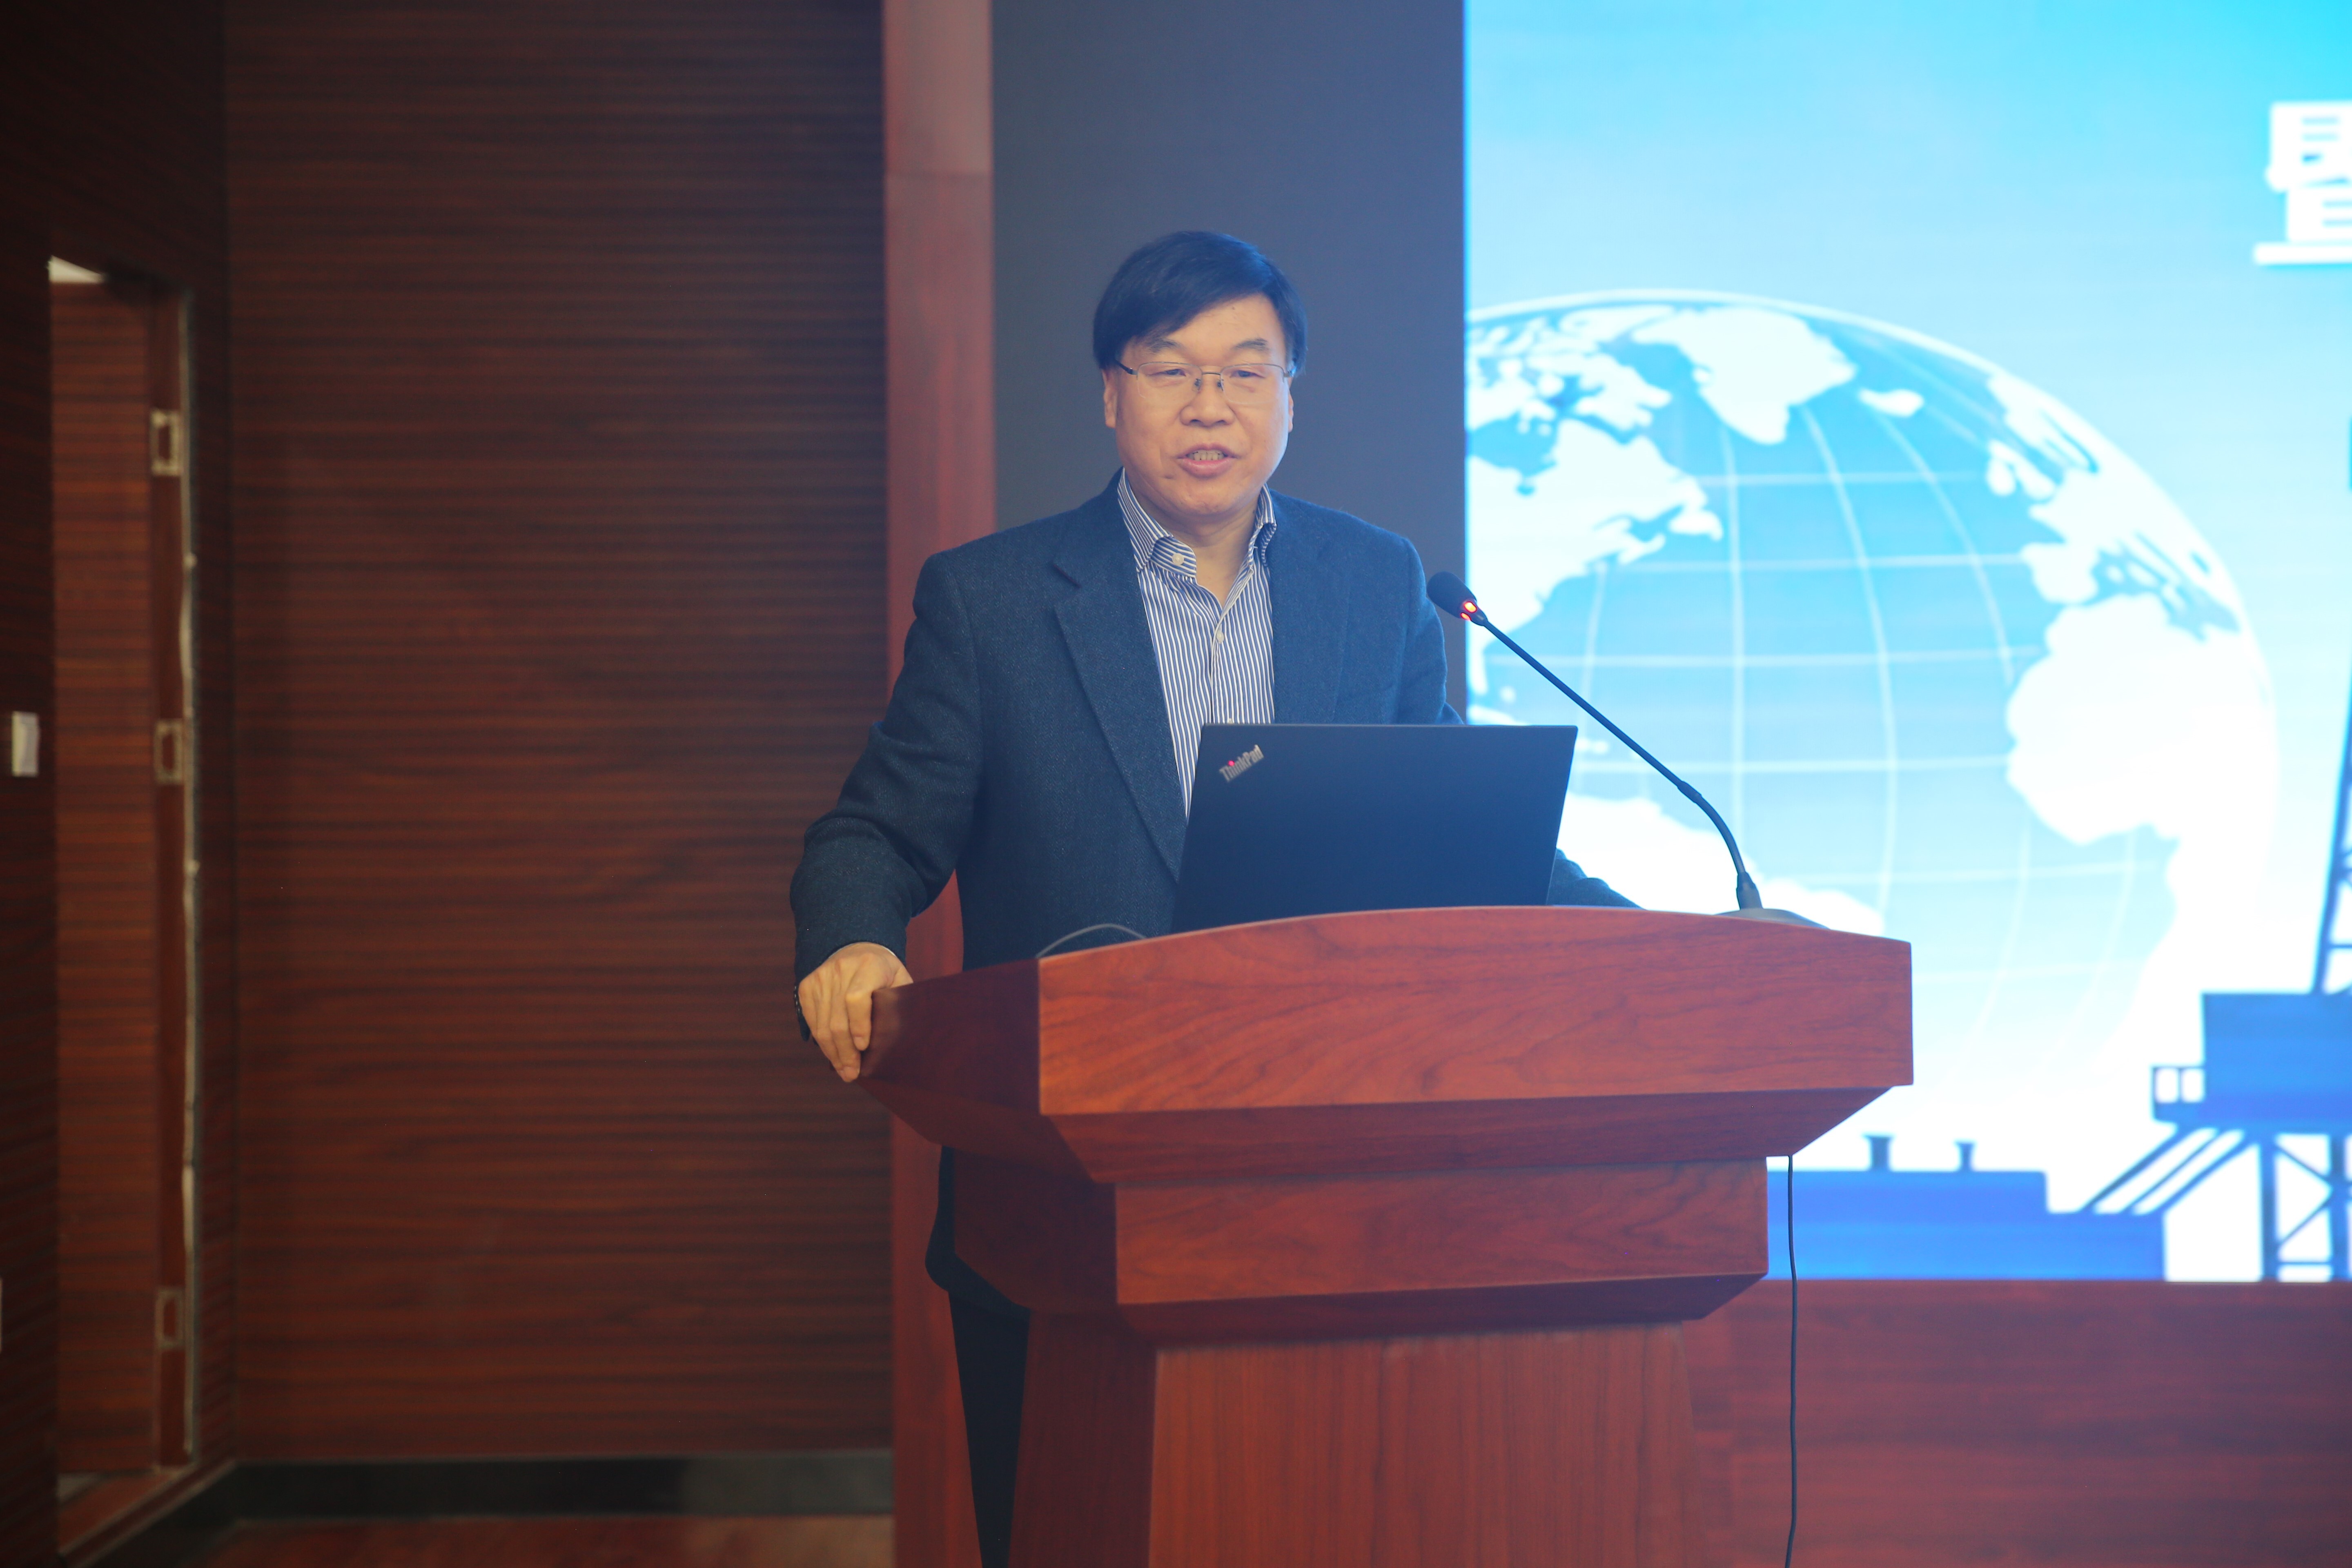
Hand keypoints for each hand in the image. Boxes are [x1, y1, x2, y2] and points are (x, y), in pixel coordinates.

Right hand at [798, 941, 913, 1081]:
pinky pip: (811, 1020)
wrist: (857, 947)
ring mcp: (821, 977)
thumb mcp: (900, 980)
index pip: (857, 998)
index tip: (864, 1047)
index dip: (859, 1025)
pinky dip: (821, 1041)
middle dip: (845, 1051)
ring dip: (832, 1052)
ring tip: (843, 1070)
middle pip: (837, 1018)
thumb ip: (898, 1004)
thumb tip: (893, 1041)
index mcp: (869, 965)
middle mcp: (841, 969)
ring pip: (822, 1024)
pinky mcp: (807, 986)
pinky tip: (832, 1054)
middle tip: (852, 1073)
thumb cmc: (884, 972)